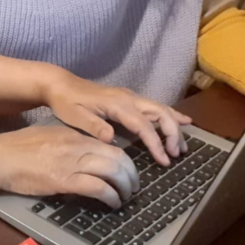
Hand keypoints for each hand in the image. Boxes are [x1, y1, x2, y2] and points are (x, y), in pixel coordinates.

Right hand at [0, 125, 138, 207]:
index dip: (125, 162)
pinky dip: (110, 197)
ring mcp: (71, 162)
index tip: (128, 172)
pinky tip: (112, 203)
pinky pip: (98, 188)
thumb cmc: (18, 148)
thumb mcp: (48, 137)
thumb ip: (68, 143)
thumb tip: (83, 155)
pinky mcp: (64, 180)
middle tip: (133, 188)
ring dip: (124, 188)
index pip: (111, 146)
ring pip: (113, 172)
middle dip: (131, 175)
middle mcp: (78, 146)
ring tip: (125, 198)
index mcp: (75, 135)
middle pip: (118, 158)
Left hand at [42, 72, 190, 166]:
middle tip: (176, 155)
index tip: (164, 160)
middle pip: (160, 113)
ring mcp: (130, 96)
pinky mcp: (129, 98)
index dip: (156, 143)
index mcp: (117, 104)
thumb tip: (111, 139)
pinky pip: (155, 106)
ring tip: (182, 147)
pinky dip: (171, 114)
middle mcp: (128, 97)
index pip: (143, 125)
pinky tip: (184, 121)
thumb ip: (94, 126)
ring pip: (161, 108)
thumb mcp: (74, 116)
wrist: (60, 84)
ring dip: (174, 126)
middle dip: (172, 134)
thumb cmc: (66, 102)